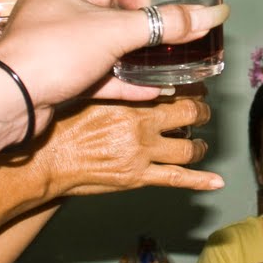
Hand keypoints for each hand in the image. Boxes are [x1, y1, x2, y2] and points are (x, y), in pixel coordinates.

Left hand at [0, 0, 228, 114]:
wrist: (12, 99)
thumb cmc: (53, 50)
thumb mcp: (118, 31)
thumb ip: (165, 24)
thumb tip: (211, 14)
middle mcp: (51, 8)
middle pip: (95, 0)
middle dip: (128, 9)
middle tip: (152, 16)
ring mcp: (51, 43)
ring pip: (95, 38)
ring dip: (126, 45)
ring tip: (157, 50)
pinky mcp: (53, 75)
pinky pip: (93, 72)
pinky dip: (120, 78)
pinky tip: (151, 88)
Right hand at [28, 89, 222, 196]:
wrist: (46, 161)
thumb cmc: (62, 126)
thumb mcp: (91, 96)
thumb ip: (119, 90)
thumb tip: (139, 80)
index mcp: (130, 101)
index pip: (173, 90)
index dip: (191, 88)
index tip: (197, 87)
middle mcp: (141, 126)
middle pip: (188, 114)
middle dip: (201, 112)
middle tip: (204, 111)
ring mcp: (142, 154)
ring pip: (187, 148)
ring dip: (200, 145)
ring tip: (201, 144)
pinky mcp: (137, 178)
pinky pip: (176, 179)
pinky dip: (200, 181)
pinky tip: (216, 182)